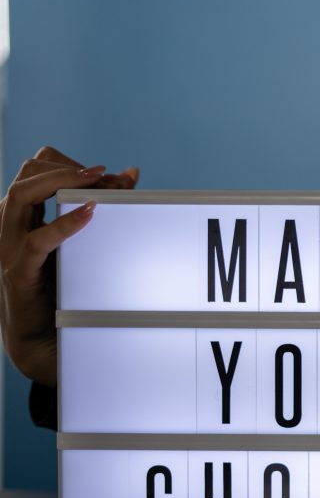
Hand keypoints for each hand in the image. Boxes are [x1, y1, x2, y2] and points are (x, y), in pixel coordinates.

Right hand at [0, 146, 138, 385]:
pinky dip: (64, 223)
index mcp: (24, 212)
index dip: (69, 165)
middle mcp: (11, 222)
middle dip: (66, 169)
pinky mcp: (19, 268)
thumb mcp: (80, 240)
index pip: (37, 169)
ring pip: (21, 196)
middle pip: (27, 174)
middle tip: (103, 175)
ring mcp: (9, 244)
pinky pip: (37, 239)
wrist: (42, 333)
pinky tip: (89, 214)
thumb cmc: (60, 283)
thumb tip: (130, 174)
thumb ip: (101, 206)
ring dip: (61, 183)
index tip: (105, 172)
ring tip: (95, 183)